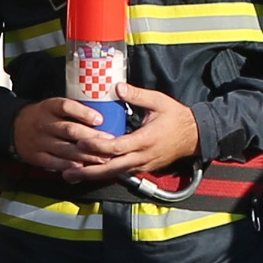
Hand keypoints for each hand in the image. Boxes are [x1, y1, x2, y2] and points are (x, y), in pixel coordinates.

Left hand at [12, 88, 204, 184]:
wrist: (195, 136)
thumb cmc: (176, 116)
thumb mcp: (158, 102)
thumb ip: (137, 95)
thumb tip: (118, 87)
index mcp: (145, 140)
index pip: (118, 147)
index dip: (98, 146)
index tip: (81, 142)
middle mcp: (142, 157)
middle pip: (111, 168)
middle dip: (88, 171)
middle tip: (67, 171)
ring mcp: (142, 165)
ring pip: (114, 174)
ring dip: (93, 175)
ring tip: (71, 175)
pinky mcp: (142, 168)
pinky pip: (120, 173)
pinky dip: (104, 173)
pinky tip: (88, 172)